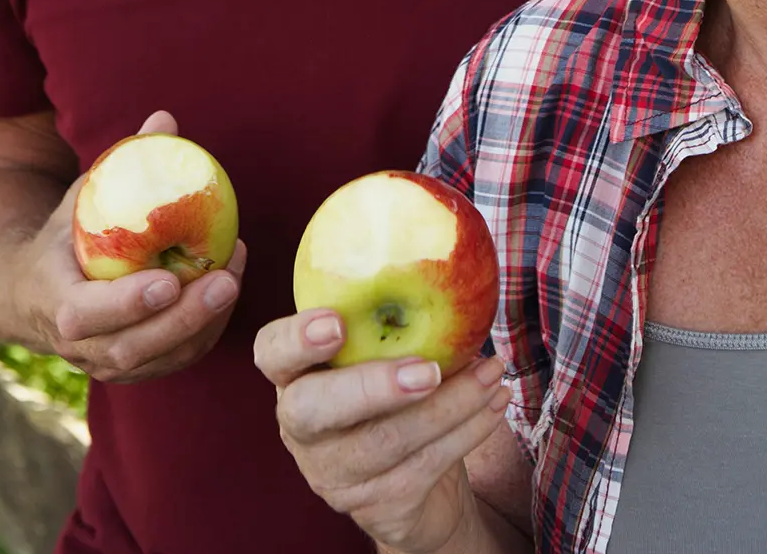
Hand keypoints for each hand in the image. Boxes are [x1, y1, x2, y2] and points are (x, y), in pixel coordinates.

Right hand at [15, 111, 245, 382]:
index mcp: (52, 300)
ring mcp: (101, 363)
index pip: (83, 314)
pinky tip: (227, 291)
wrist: (31, 290)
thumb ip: (122, 161)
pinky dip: (204, 333)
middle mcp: (75, 344)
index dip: (125, 303)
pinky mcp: (129, 369)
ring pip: (155, 361)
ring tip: (233, 278)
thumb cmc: (66, 232)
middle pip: (128, 347)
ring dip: (200, 325)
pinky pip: (171, 362)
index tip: (167, 281)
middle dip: (181, 319)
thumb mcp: (84, 194)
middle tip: (223, 281)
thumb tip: (165, 117)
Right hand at [254, 307, 509, 553]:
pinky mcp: (373, 507)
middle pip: (315, 410)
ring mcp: (332, 473)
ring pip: (386, 441)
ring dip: (451, 405)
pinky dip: (468, 431)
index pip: (272, 352)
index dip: (296, 338)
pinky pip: (423, 467)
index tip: (336, 322)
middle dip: (373, 387)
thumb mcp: (383, 353)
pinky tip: (494, 406)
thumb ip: (391, 319)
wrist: (414, 487)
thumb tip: (446, 259)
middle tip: (428, 370)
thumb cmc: (395, 395)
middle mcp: (301, 427)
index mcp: (295, 375)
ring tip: (492, 373)